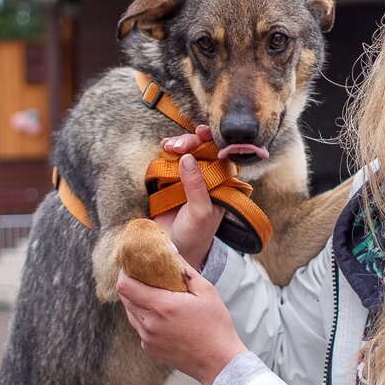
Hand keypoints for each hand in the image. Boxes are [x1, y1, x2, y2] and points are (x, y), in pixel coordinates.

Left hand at [118, 261, 246, 384]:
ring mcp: (147, 339)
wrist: (219, 362)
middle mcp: (150, 324)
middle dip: (131, 284)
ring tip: (156, 295)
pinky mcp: (149, 349)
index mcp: (162, 306)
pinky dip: (145, 318)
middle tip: (145, 277)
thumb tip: (169, 251)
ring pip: (130, 313)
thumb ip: (184, 270)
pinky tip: (163, 316)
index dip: (124, 273)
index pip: (125, 286)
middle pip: (124, 298)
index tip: (132, 265)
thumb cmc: (216, 325)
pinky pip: (139, 327)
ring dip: (138, 301)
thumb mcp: (206, 290)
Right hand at [153, 125, 223, 269]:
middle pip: (202, 150)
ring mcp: (187, 178)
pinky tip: (164, 148)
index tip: (201, 133)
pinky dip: (166, 152)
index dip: (212, 141)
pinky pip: (169, 161)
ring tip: (169, 145)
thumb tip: (187, 158)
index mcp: (220, 184)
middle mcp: (205, 178)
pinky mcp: (170, 181)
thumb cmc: (195, 235)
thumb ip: (196, 186)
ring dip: (178, 144)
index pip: (220, 156)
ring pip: (185, 152)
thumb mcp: (200, 212)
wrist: (174, 251)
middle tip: (178, 145)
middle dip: (191, 142)